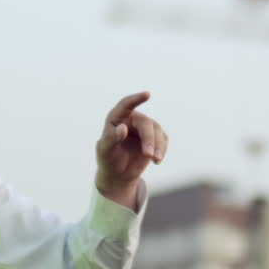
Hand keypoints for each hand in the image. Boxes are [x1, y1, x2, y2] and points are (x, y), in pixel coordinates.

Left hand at [95, 92, 167, 209]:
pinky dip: (162, 149)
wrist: (118, 174)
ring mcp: (144, 127)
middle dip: (149, 139)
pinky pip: (163, 139)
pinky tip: (156, 161)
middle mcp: (132, 119)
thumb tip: (123, 128)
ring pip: (157, 130)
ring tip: (155, 160)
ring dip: (158, 145)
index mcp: (117, 118)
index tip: (148, 94)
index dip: (136, 99)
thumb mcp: (105, 151)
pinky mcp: (155, 137)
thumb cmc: (108, 159)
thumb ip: (111, 139)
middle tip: (148, 155)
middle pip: (145, 123)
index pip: (126, 104)